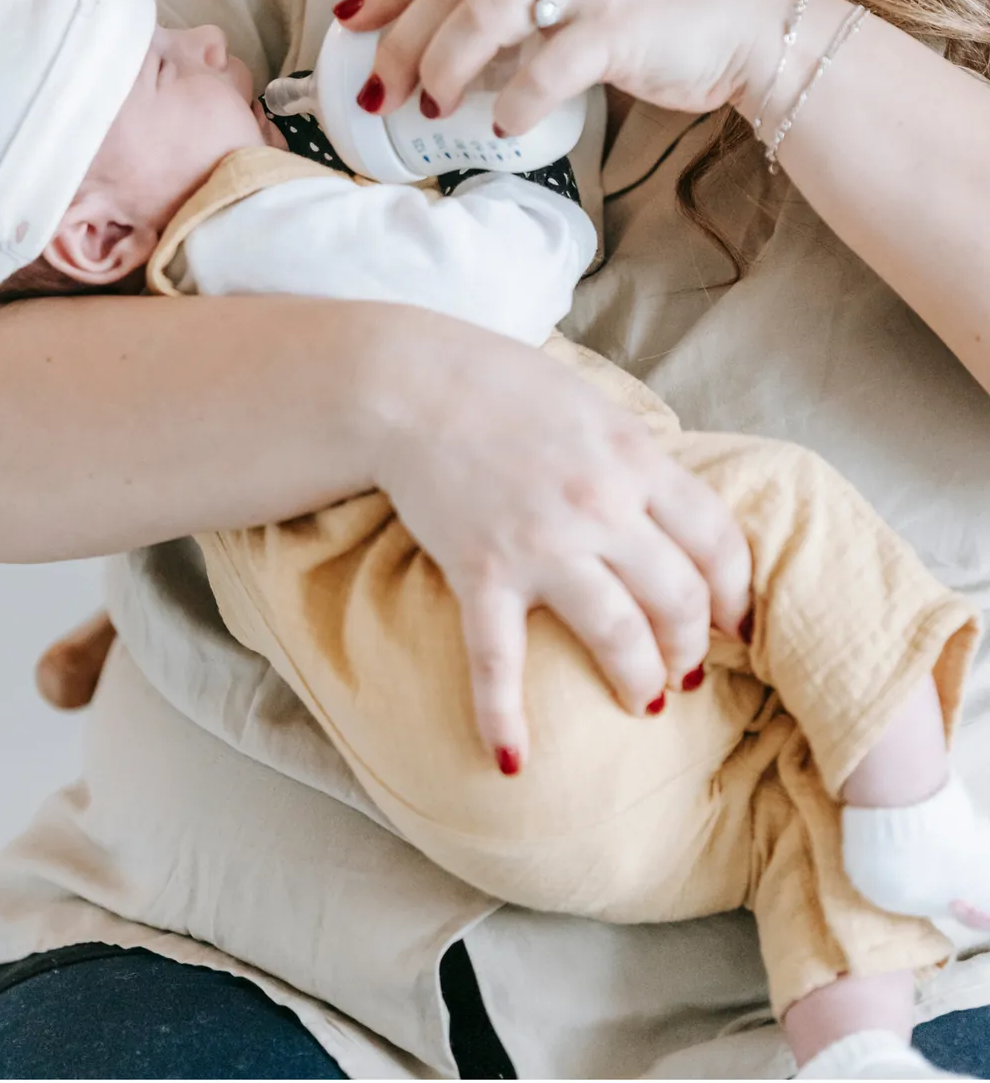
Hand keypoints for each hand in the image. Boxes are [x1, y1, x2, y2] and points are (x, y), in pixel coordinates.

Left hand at [339, 0, 797, 132]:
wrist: (751, 25)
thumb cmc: (659, 15)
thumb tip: (448, 46)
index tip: (346, 25)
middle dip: (402, 43)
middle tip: (380, 92)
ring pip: (483, 15)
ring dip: (445, 66)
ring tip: (432, 108)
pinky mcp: (619, 26)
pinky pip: (547, 66)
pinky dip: (515, 101)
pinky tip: (503, 126)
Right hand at [372, 325, 751, 767]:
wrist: (407, 383)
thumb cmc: (501, 385)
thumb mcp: (594, 406)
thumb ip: (637, 456)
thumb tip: (675, 506)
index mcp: (635, 459)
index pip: (718, 540)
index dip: (736, 592)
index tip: (735, 623)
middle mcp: (601, 506)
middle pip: (679, 598)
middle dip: (692, 646)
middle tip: (687, 669)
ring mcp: (542, 545)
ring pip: (619, 636)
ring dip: (641, 681)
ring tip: (645, 703)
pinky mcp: (481, 572)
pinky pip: (498, 662)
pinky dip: (503, 718)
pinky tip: (513, 762)